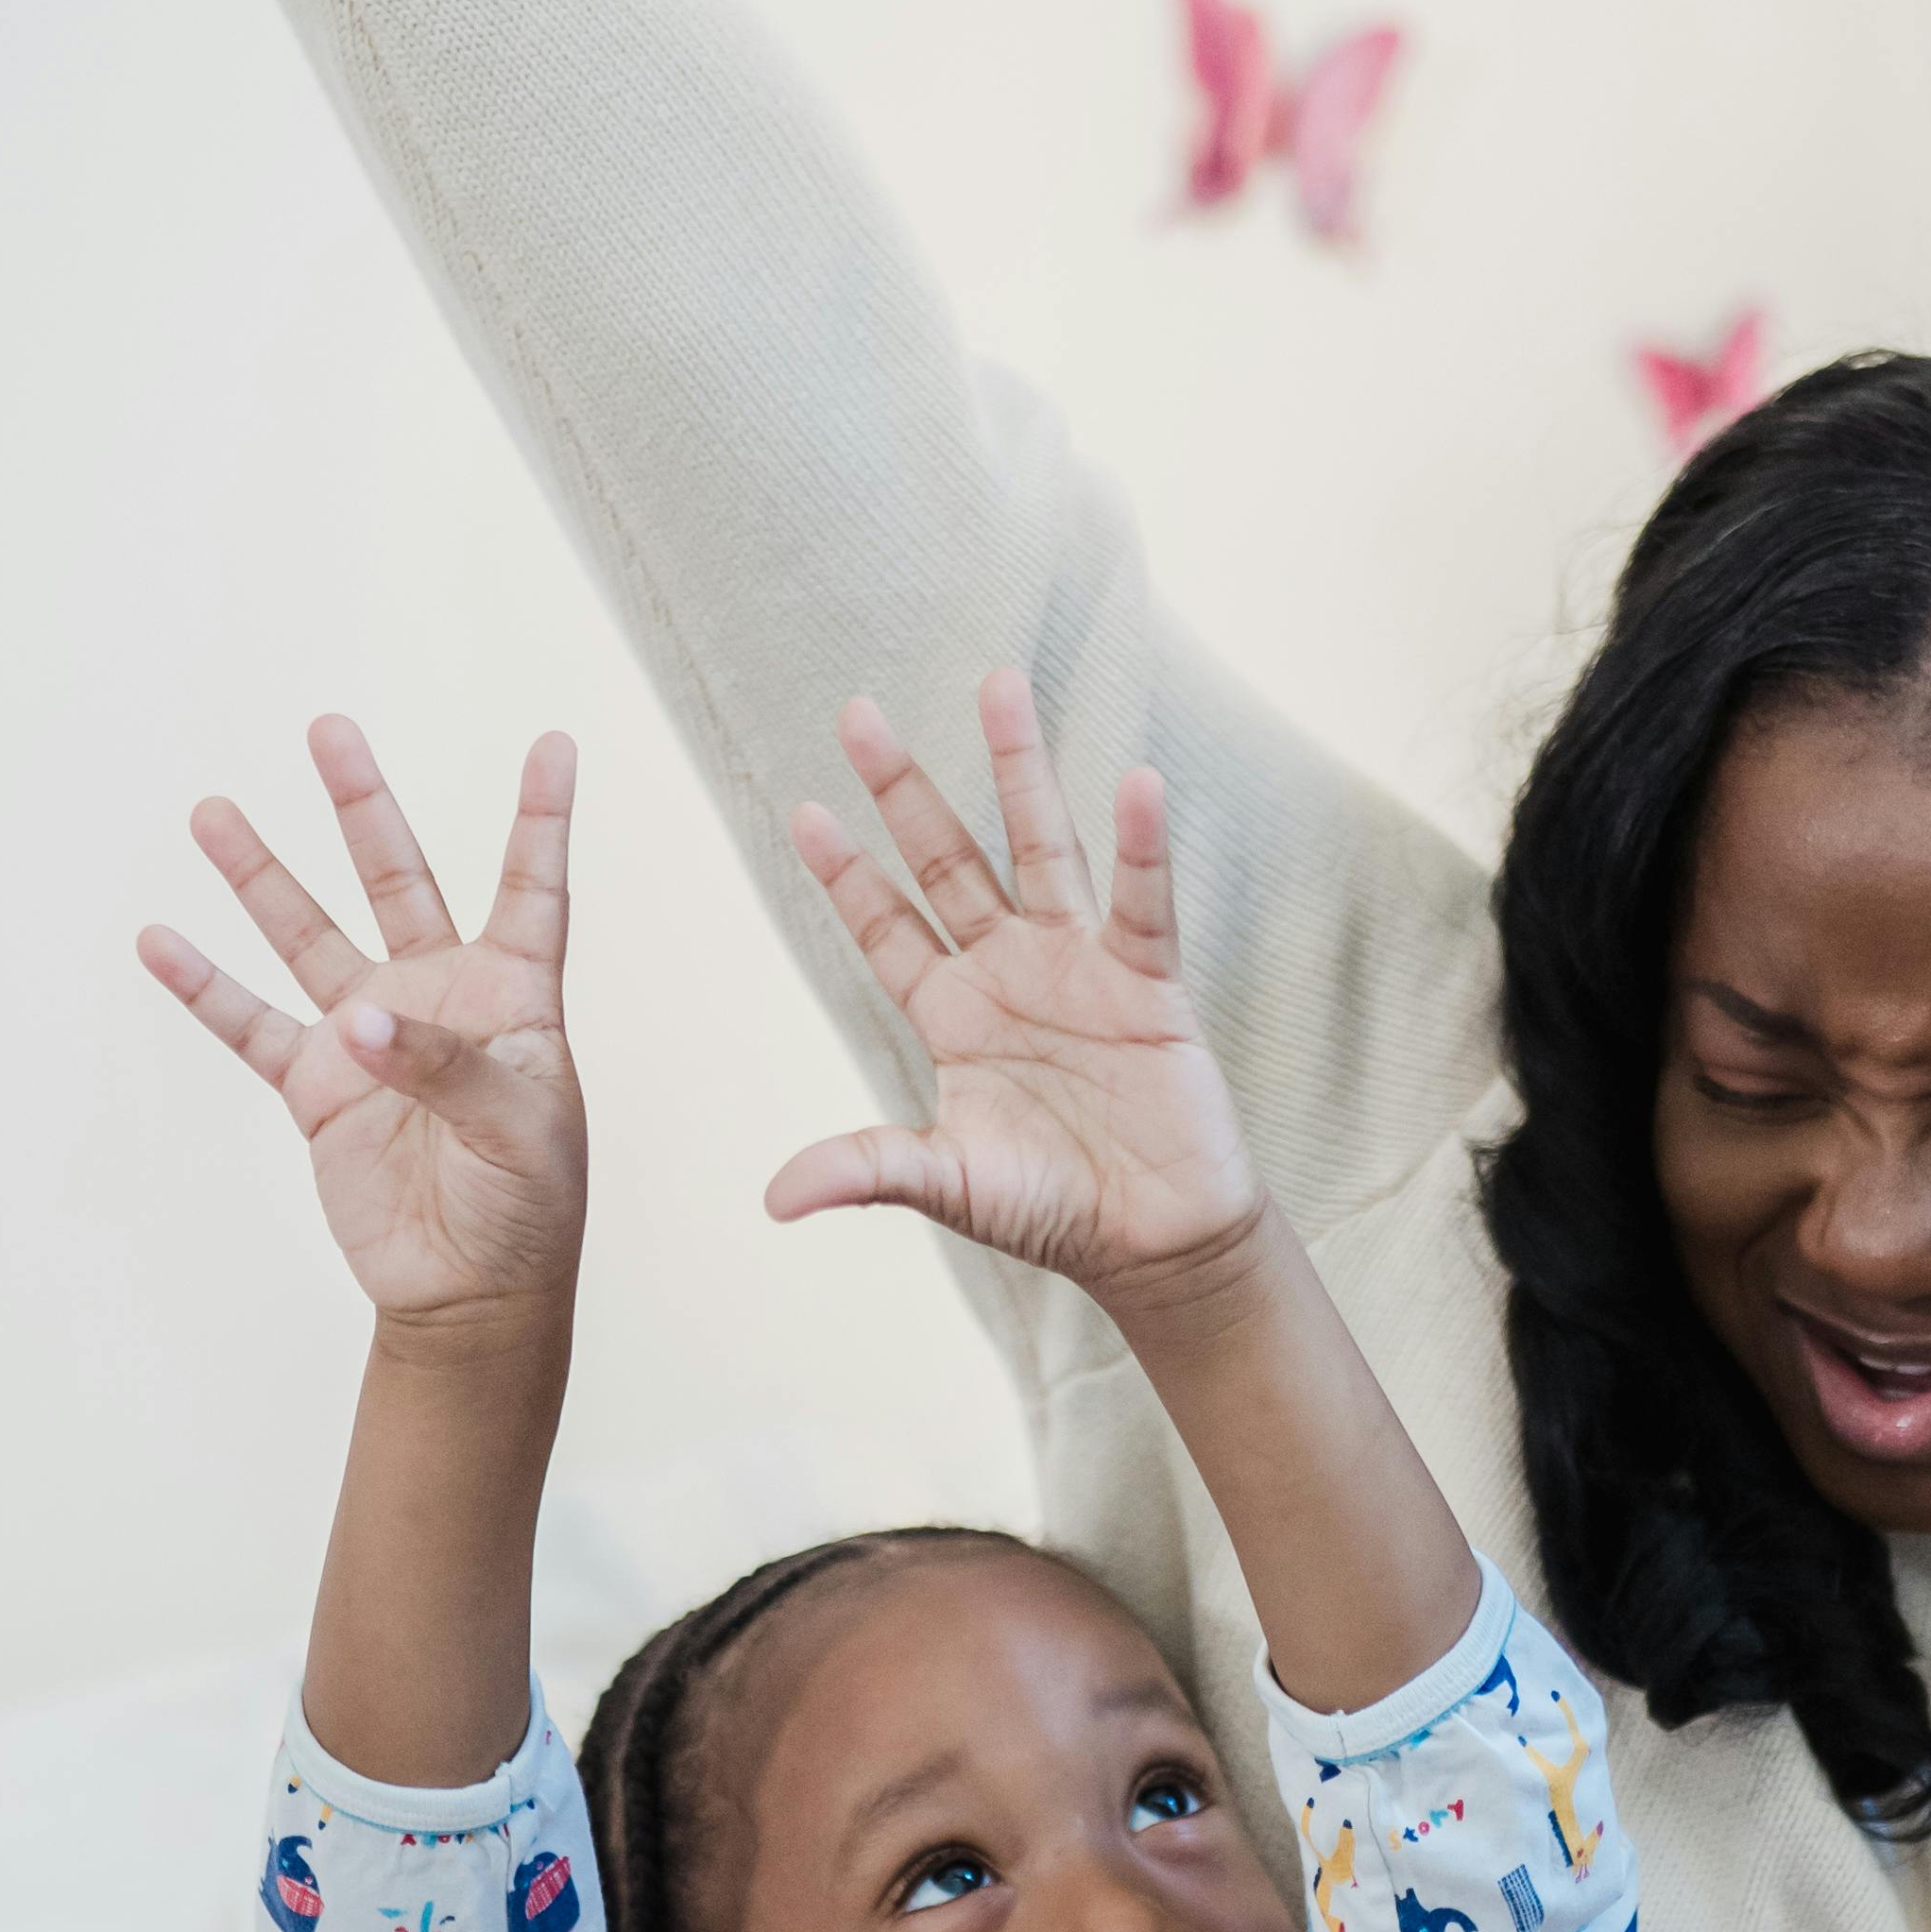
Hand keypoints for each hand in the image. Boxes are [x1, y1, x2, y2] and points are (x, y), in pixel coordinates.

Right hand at [141, 719, 586, 1337]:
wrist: (467, 1294)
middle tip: (329, 729)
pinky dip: (205, 987)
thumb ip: (445, 1066)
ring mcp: (369, 1039)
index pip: (531, 889)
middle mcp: (437, 998)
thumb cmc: (525, 1210)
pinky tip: (161, 941)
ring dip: (262, 877)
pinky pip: (252, 1027)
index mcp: (513, 997)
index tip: (555, 743)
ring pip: (309, 936)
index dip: (541, 819)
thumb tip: (359, 1019)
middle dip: (362, 805)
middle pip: (398, 879)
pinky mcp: (318, 1089)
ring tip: (213, 812)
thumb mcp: (519, 1132)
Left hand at [769, 672, 1260, 1306]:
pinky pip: (1144, 904)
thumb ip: (869, 1172)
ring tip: (997, 687)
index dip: (847, 874)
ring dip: (1019, 770)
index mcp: (952, 1015)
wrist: (1156, 1244)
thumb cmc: (1053, 1212)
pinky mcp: (1149, 986)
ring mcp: (1079, 968)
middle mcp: (1008, 972)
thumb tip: (774, 1200)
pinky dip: (1143, 847)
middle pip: (948, 861)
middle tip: (857, 713)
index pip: (887, 927)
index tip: (802, 811)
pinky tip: (1135, 781)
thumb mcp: (949, 1186)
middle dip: (905, 789)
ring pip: (1042, 849)